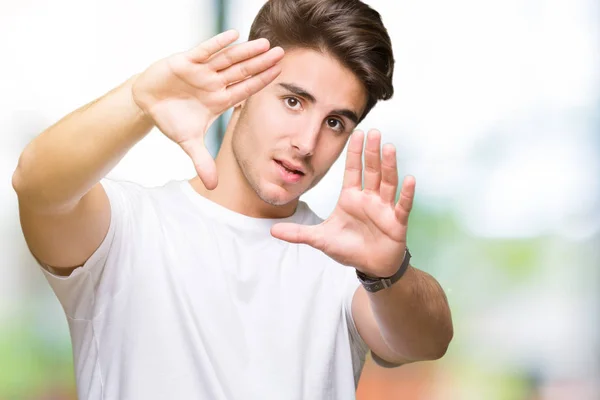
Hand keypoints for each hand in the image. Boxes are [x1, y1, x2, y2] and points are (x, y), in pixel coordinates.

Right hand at [132, 30, 283, 188]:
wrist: (148, 103)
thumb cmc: (172, 118)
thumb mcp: (188, 142)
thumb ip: (201, 161)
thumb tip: (212, 187)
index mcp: (219, 100)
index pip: (245, 89)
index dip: (262, 82)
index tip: (280, 74)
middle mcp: (214, 83)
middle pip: (242, 72)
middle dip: (261, 64)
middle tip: (282, 54)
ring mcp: (202, 71)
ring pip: (228, 59)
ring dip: (246, 52)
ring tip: (265, 43)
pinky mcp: (185, 61)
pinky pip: (204, 51)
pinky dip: (218, 43)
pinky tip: (234, 35)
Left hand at [271, 129, 414, 276]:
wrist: (371, 266)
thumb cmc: (348, 249)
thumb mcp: (320, 239)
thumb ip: (298, 233)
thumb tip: (272, 230)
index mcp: (351, 197)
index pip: (352, 170)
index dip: (354, 153)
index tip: (356, 133)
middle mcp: (369, 198)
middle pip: (371, 170)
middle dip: (371, 152)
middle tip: (373, 131)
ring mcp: (384, 207)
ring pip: (387, 182)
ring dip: (389, 165)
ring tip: (389, 147)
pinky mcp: (396, 221)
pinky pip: (402, 204)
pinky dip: (406, 193)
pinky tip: (409, 178)